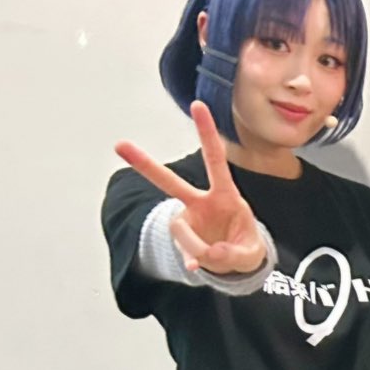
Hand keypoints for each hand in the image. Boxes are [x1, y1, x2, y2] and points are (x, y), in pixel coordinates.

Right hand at [116, 101, 267, 274]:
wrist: (237, 264)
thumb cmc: (246, 248)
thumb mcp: (250, 253)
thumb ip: (234, 254)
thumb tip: (210, 254)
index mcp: (225, 195)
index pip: (215, 160)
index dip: (207, 134)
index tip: (197, 104)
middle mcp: (201, 203)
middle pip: (170, 182)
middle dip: (145, 165)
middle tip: (119, 145)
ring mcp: (189, 221)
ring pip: (181, 230)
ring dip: (196, 246)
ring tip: (215, 255)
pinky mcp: (182, 239)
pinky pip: (184, 252)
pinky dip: (191, 260)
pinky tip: (196, 265)